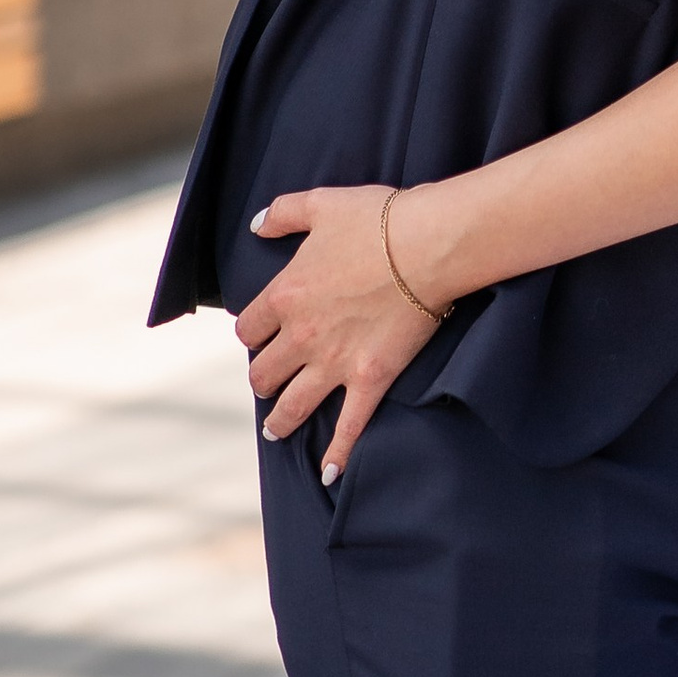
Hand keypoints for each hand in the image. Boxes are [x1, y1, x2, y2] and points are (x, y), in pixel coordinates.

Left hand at [234, 184, 440, 480]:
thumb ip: (283, 213)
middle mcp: (302, 335)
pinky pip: (349, 427)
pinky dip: (336, 455)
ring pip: (292, 406)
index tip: (262, 337)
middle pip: (264, 373)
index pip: (249, 329)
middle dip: (263, 380)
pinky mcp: (370, 380)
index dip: (253, 335)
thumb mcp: (322, 203)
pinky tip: (329, 473)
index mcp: (285, 294)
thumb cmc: (378, 219)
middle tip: (269, 382)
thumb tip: (256, 225)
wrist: (428, 244)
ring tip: (275, 429)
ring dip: (279, 421)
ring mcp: (335, 363)